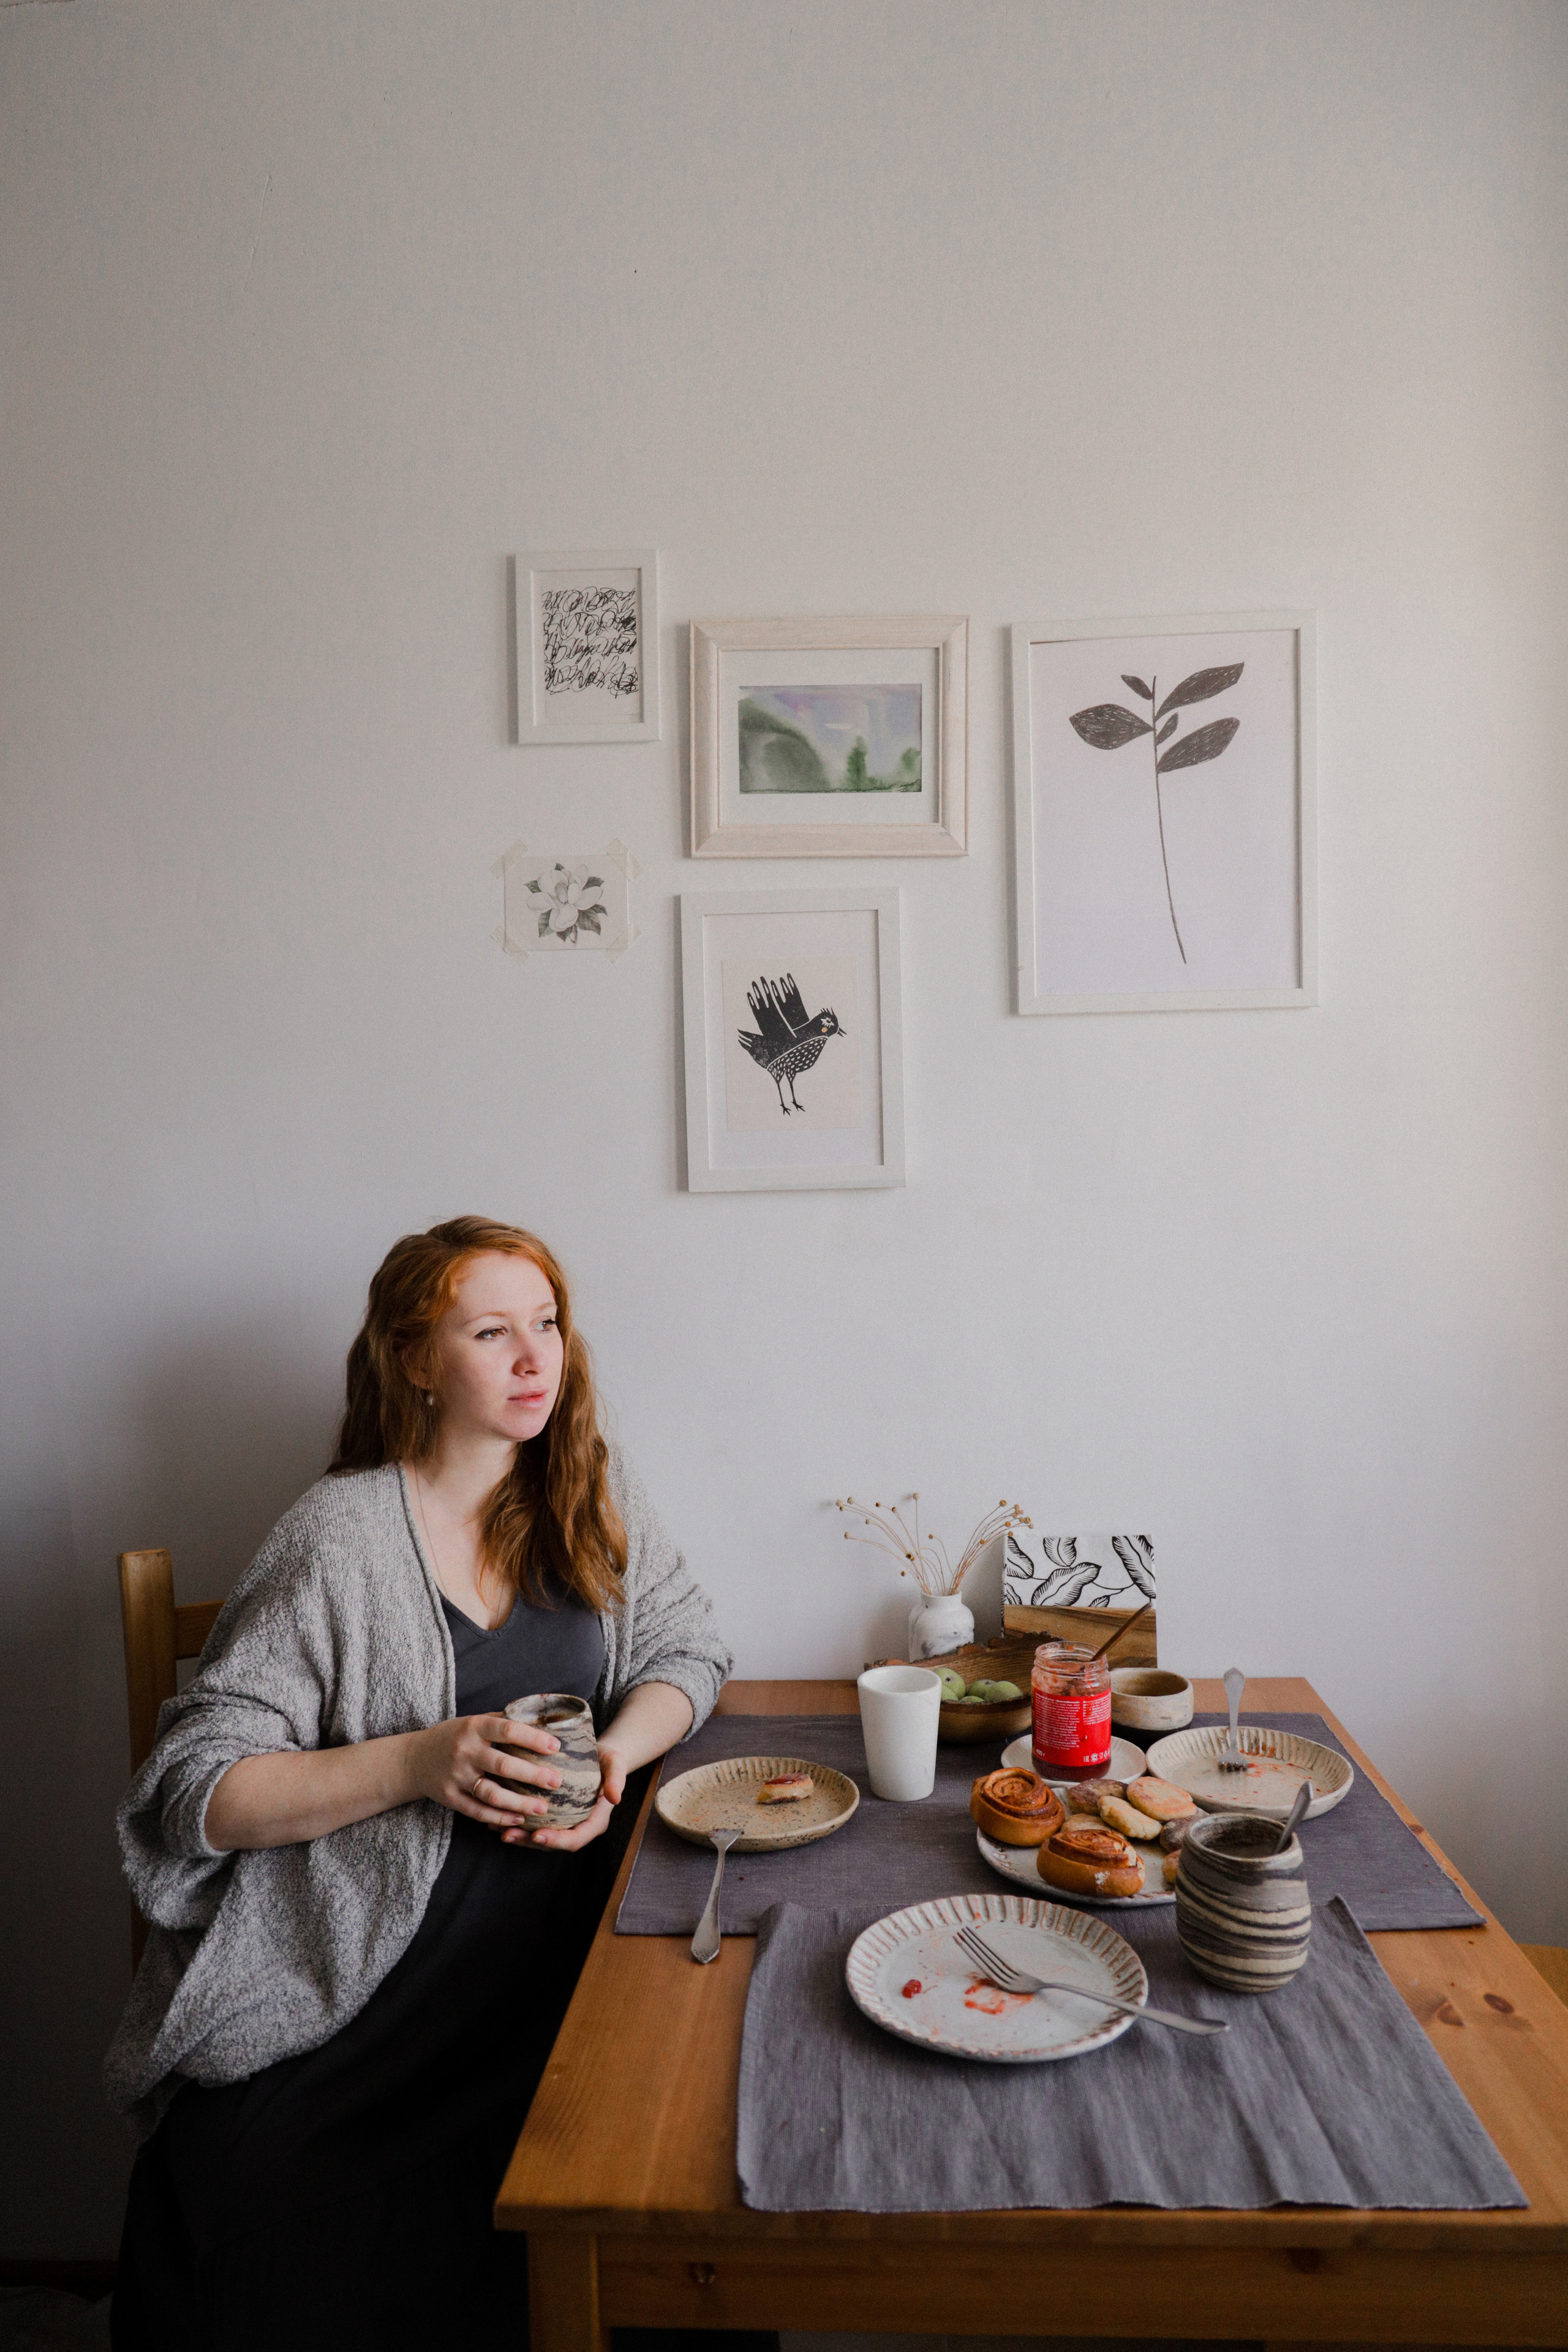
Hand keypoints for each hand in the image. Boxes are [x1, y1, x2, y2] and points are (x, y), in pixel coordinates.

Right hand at [403, 1712, 562, 1830]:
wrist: (414, 1759)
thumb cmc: (454, 1736)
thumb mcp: (474, 1721)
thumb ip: (503, 1721)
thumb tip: (544, 1719)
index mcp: (473, 1727)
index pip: (508, 1730)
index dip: (534, 1738)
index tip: (556, 1747)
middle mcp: (464, 1751)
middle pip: (503, 1765)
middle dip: (533, 1775)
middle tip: (557, 1782)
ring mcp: (456, 1777)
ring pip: (492, 1794)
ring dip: (520, 1803)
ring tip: (543, 1808)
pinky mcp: (450, 1798)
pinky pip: (478, 1811)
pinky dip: (500, 1817)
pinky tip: (519, 1819)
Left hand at [501, 1741, 626, 1851]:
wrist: (601, 1755)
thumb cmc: (609, 1760)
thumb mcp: (616, 1765)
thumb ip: (617, 1779)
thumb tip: (615, 1798)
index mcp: (594, 1821)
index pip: (574, 1839)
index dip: (555, 1841)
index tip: (537, 1835)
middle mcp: (577, 1826)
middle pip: (552, 1843)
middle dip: (528, 1842)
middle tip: (508, 1834)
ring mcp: (563, 1822)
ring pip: (538, 1836)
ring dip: (517, 1835)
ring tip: (496, 1827)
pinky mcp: (552, 1814)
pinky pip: (533, 1824)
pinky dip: (515, 1822)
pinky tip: (496, 1815)